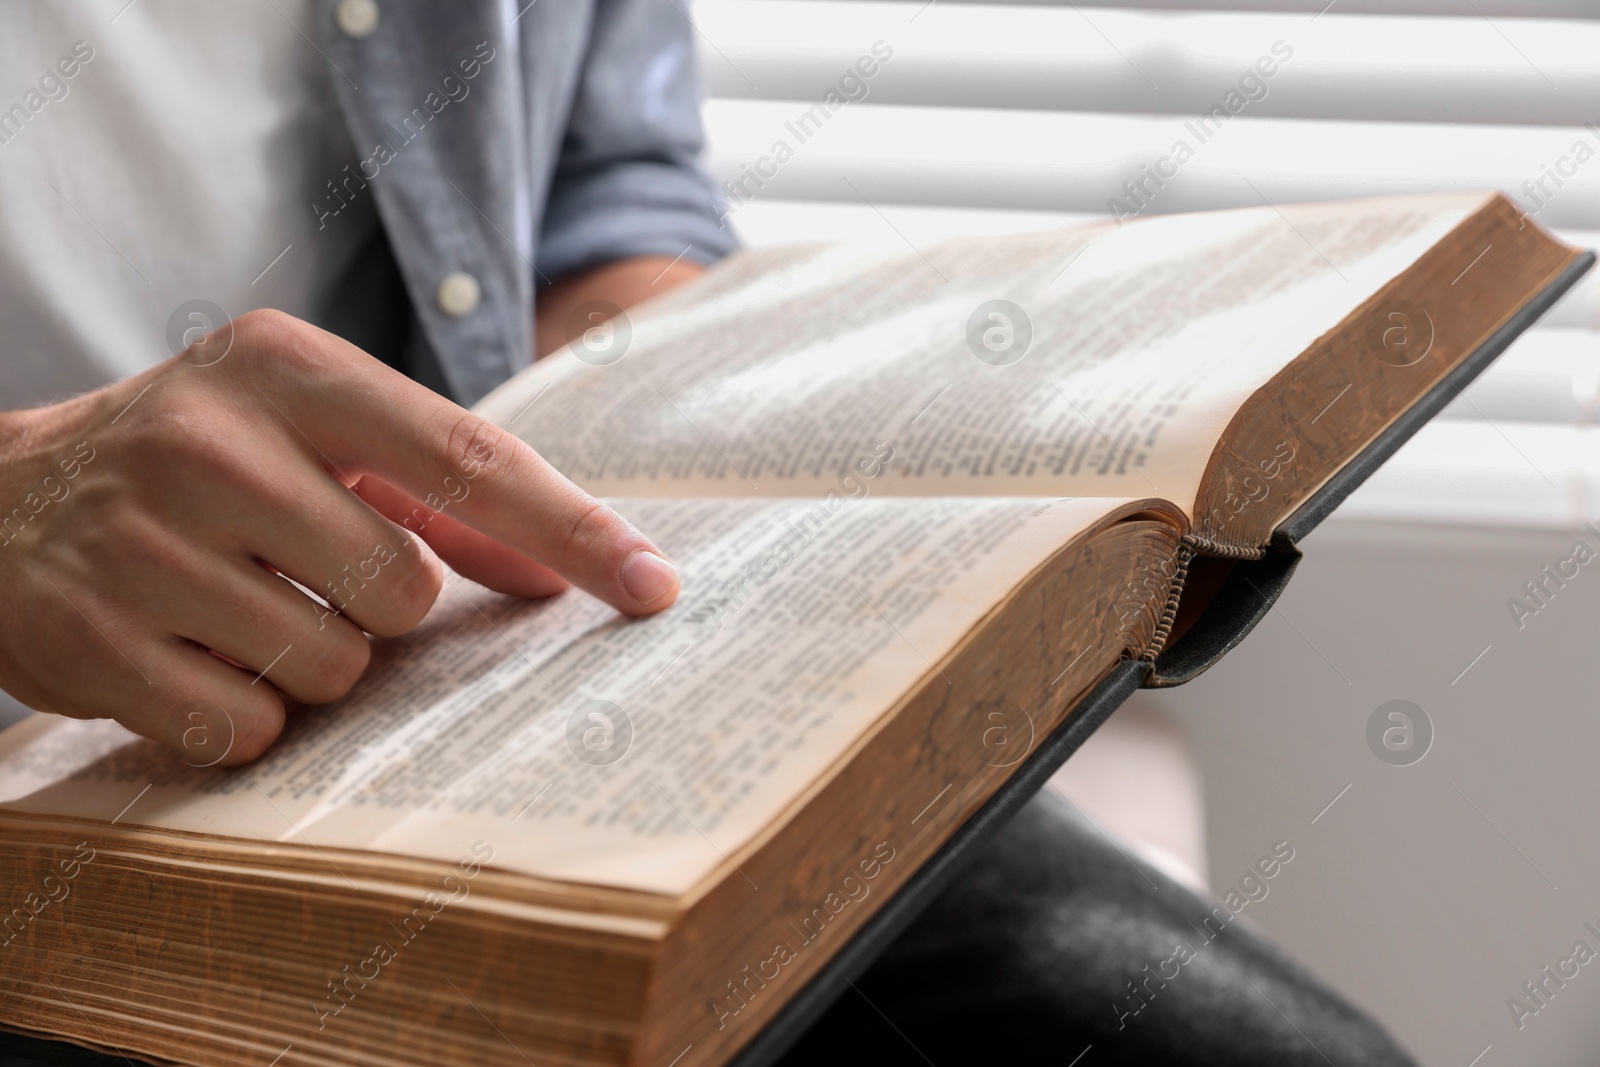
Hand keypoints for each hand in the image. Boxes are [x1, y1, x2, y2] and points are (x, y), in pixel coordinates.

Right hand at [0, 310, 678, 764]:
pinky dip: (247, 711)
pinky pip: (249, 726)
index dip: (572, 529)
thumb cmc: (198, 466)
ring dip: (315, 661)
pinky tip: (191, 654)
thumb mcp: (308, 437)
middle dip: (385, 607)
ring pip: (334, 667)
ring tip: (240, 607)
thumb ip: (437, 496)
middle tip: (309, 573)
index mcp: (283, 367)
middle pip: (406, 587)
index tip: (653, 583)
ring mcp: (138, 543)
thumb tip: (565, 568)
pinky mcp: (89, 642)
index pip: (467, 457)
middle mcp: (208, 440)